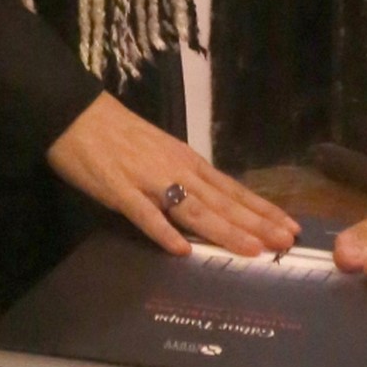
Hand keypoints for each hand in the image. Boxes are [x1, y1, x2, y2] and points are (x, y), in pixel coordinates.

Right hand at [47, 92, 298, 259]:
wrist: (78, 115)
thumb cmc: (121, 135)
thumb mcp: (163, 153)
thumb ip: (187, 179)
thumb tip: (216, 206)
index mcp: (188, 162)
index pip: (232, 190)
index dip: (261, 210)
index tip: (289, 227)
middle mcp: (177, 170)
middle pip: (222, 202)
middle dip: (256, 224)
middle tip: (286, 242)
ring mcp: (149, 180)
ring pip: (194, 210)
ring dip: (224, 231)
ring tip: (252, 250)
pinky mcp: (119, 190)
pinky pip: (144, 214)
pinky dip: (164, 232)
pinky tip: (182, 250)